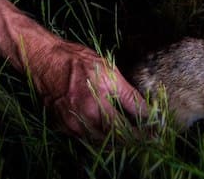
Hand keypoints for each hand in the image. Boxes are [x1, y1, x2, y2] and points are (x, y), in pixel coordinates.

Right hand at [27, 36, 149, 138]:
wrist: (45, 61)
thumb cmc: (78, 61)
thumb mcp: (109, 72)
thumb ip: (129, 95)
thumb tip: (148, 110)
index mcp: (97, 104)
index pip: (127, 126)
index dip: (144, 131)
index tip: (157, 132)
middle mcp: (85, 119)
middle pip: (115, 140)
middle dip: (133, 139)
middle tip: (147, 135)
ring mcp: (73, 126)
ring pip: (102, 142)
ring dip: (118, 141)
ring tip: (132, 132)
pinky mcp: (65, 128)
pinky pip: (88, 139)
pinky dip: (101, 137)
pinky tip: (110, 129)